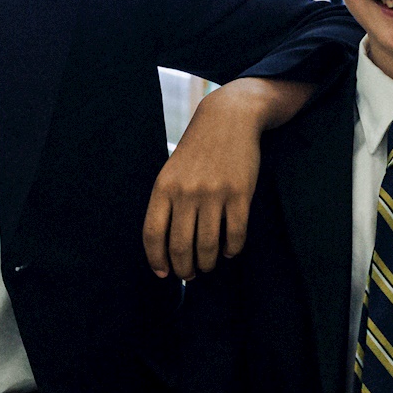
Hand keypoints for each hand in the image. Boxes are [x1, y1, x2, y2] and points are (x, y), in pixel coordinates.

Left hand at [145, 78, 301, 278]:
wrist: (229, 119)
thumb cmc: (197, 151)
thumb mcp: (170, 172)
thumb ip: (166, 204)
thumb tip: (166, 247)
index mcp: (163, 188)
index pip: (153, 235)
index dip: (157, 260)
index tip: (163, 273)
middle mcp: (186, 192)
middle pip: (180, 246)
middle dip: (184, 269)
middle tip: (189, 274)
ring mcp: (214, 194)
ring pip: (208, 246)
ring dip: (207, 263)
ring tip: (207, 265)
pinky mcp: (240, 194)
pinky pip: (235, 235)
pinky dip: (232, 250)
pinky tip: (229, 251)